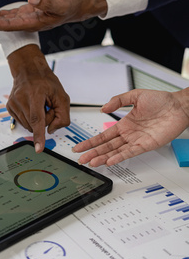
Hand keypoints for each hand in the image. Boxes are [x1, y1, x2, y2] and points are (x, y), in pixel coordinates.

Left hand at [0, 0, 106, 31]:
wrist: (77, 8)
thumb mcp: (60, 3)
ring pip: (3, 20)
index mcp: (32, 23)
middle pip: (1, 24)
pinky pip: (10, 15)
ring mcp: (26, 19)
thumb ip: (46, 2)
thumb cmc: (70, 6)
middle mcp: (27, 23)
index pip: (8, 25)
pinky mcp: (28, 13)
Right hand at [7, 45, 69, 150]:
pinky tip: (31, 106)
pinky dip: (30, 118)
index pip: (37, 119)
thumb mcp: (62, 95)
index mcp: (35, 94)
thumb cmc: (45, 81)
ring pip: (28, 125)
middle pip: (35, 124)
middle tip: (47, 106)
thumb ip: (63, 115)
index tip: (38, 148)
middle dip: (45, 120)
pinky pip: (23, 122)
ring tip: (38, 105)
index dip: (39, 135)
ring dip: (37, 120)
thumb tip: (51, 130)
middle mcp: (21, 99)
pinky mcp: (9, 107)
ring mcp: (13, 103)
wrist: (28, 70)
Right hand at [73, 89, 188, 165]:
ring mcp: (136, 141)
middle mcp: (129, 134)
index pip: (103, 136)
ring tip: (92, 162)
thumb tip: (103, 108)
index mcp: (124, 124)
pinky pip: (130, 153)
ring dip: (103, 157)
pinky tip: (110, 160)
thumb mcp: (135, 95)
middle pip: (106, 146)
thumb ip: (118, 101)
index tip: (80, 147)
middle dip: (93, 153)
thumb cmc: (161, 100)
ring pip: (115, 151)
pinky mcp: (146, 145)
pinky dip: (119, 157)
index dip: (90, 142)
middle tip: (81, 159)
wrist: (178, 106)